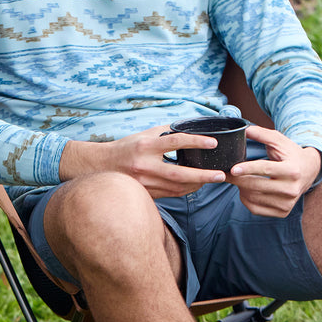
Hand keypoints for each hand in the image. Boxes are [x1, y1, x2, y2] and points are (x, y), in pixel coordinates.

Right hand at [59, 124, 225, 198]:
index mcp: (145, 146)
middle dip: (202, 176)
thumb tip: (188, 127)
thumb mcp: (144, 135)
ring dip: (197, 185)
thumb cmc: (125, 148)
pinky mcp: (146, 194)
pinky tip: (197, 186)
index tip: (213, 142)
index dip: (196, 142)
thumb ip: (165, 132)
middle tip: (220, 175)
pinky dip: (186, 190)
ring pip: (177, 188)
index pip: (175, 142)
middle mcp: (144, 166)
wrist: (101, 167)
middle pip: (179, 174)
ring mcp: (144, 183)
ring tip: (213, 179)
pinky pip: (171, 194)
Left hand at [227, 126, 321, 216]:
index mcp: (292, 170)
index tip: (233, 169)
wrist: (309, 171)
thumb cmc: (291, 154)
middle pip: (257, 185)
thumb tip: (244, 130)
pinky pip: (256, 209)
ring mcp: (288, 203)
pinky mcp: (283, 212)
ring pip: (254, 198)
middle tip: (225, 173)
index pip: (266, 169)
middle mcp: (292, 188)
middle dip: (238, 179)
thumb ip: (262, 134)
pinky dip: (246, 200)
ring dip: (240, 189)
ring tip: (238, 179)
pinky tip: (244, 191)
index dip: (248, 169)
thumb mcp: (280, 141)